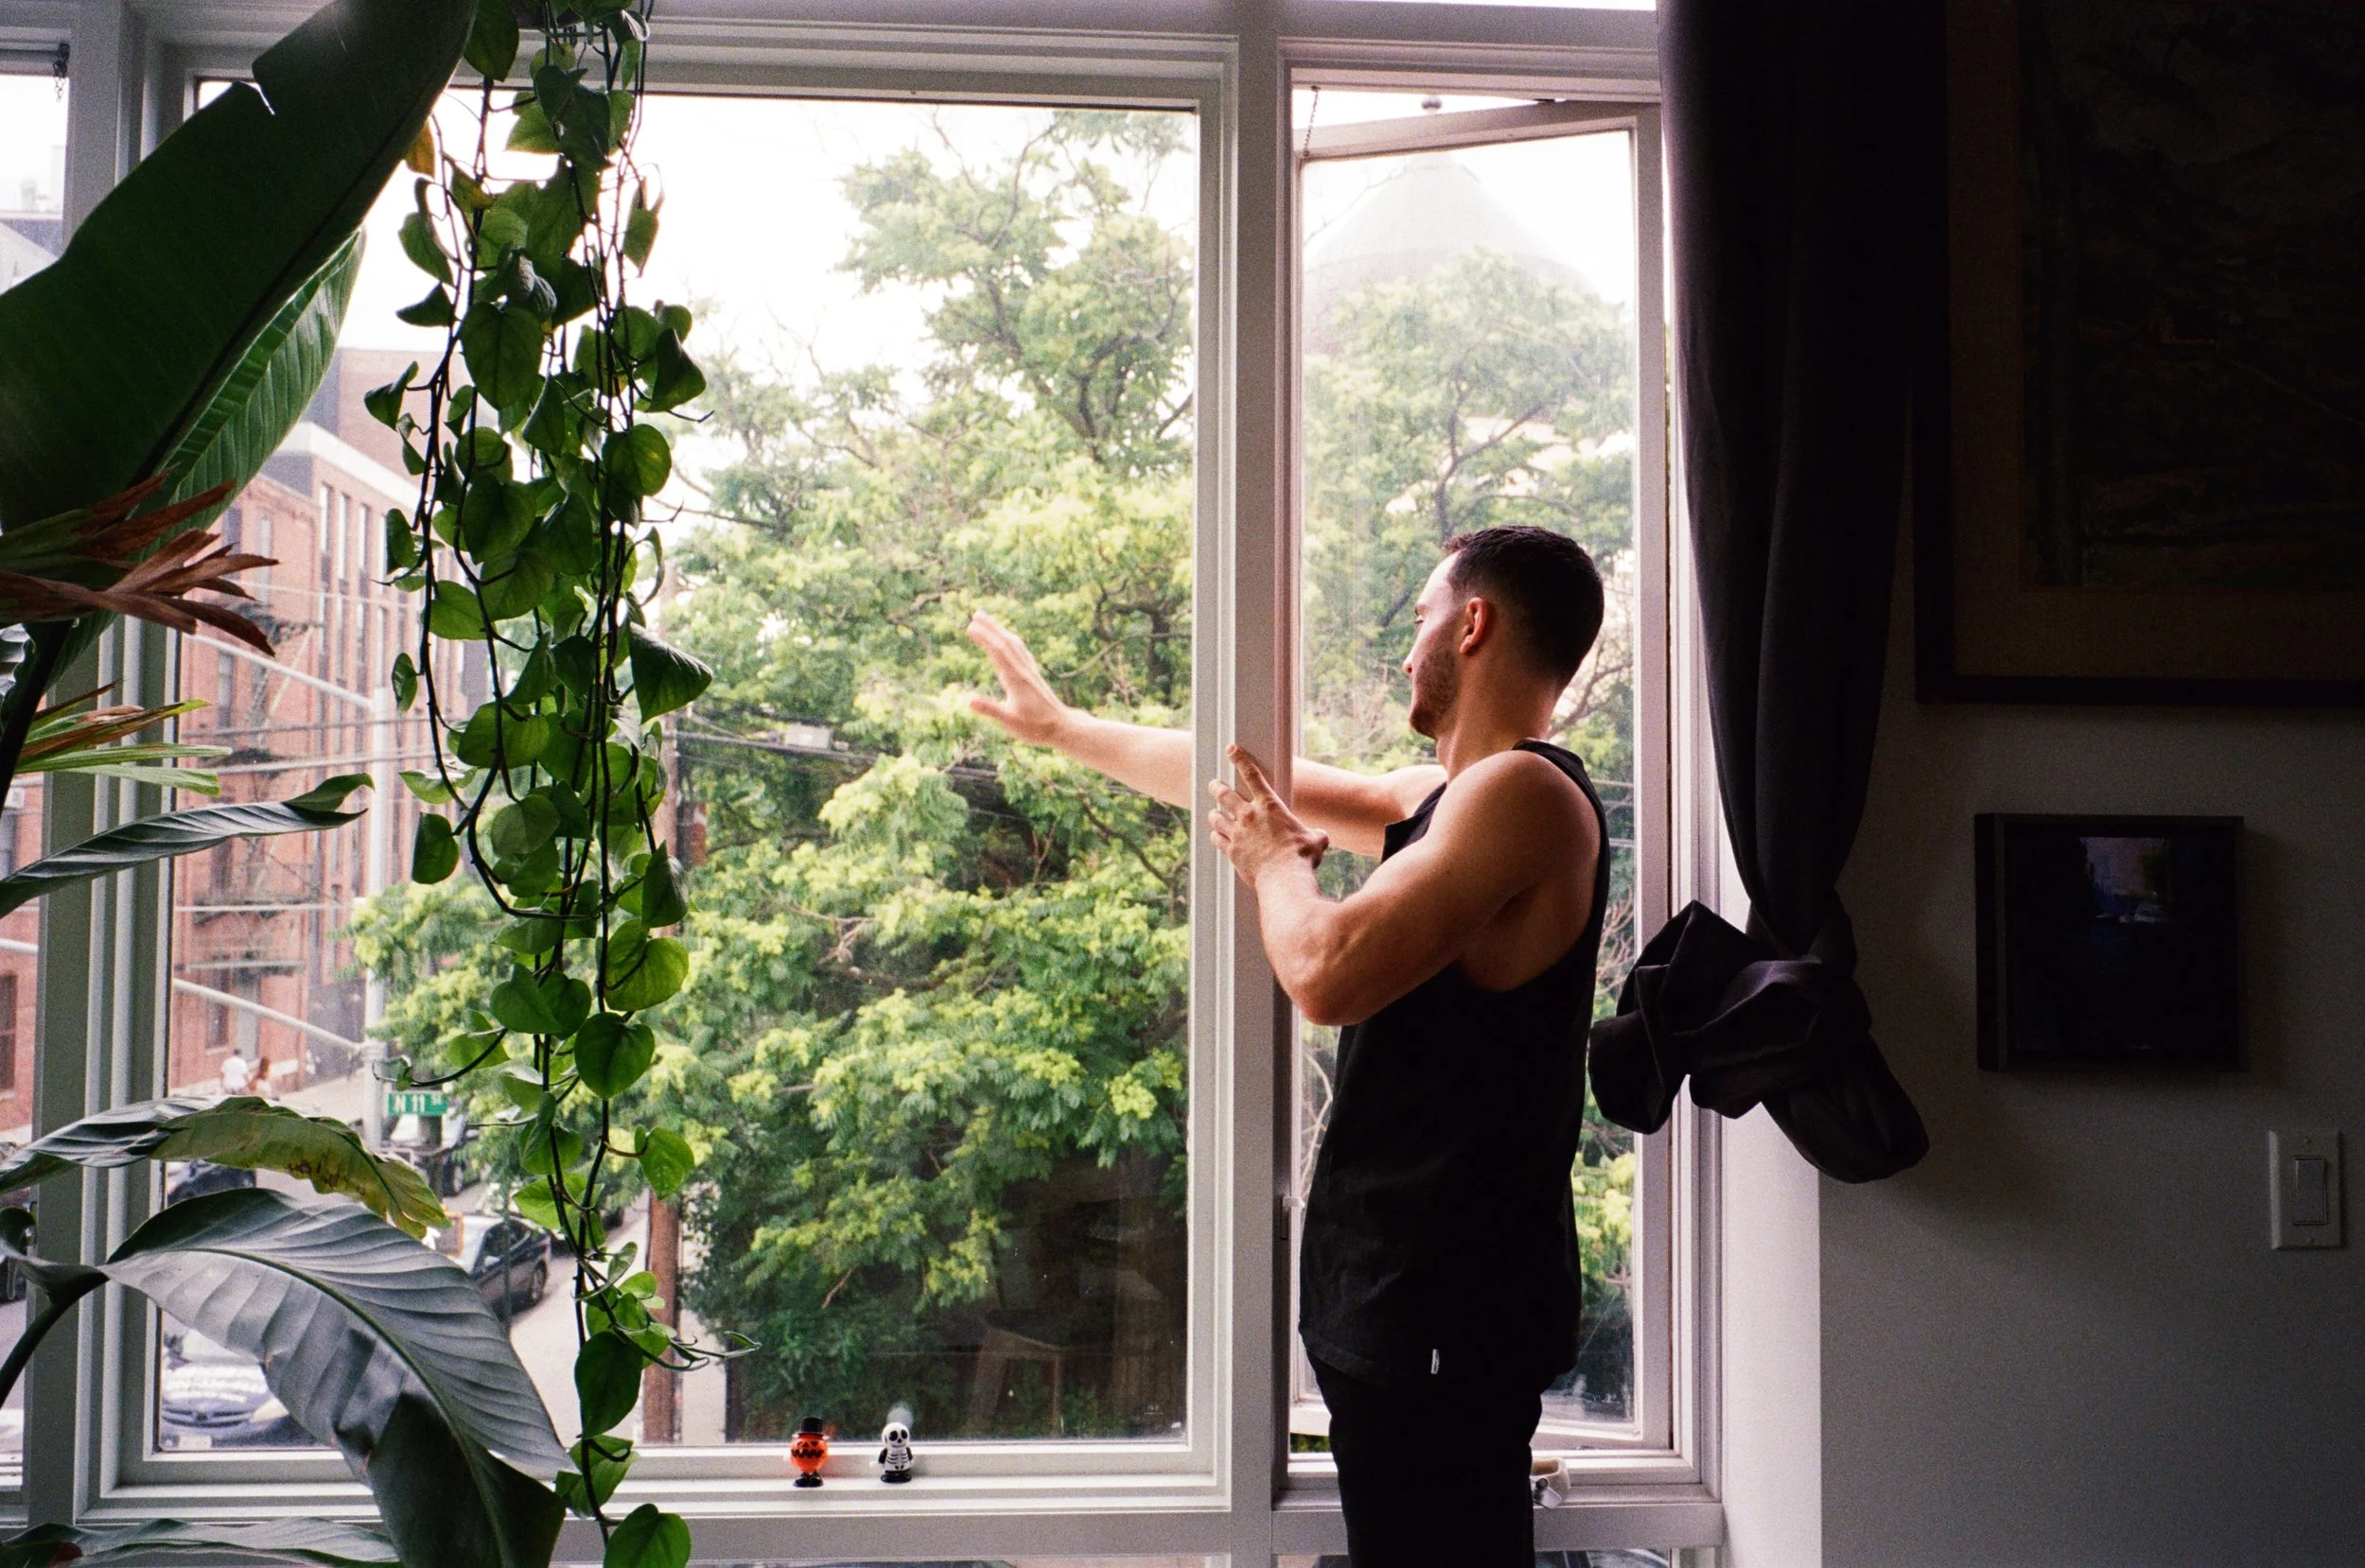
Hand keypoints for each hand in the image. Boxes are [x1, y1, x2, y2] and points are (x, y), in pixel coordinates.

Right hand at [966, 611, 1070, 745]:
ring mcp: (1030, 672)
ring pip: (1015, 645)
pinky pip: (1021, 651)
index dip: (984, 638)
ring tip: (988, 621)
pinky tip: (1010, 640)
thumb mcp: (1010, 723)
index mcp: (1016, 680)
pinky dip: (1012, 640)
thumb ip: (990, 710)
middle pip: (1006, 643)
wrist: (1063, 727)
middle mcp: (1023, 671)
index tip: (970, 626)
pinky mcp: (1034, 675)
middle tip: (975, 613)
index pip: (998, 653)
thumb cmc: (1036, 728)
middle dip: (991, 627)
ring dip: (1000, 631)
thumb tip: (969, 700)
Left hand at [1209, 745, 1327, 884]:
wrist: (1284, 878)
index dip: (1239, 759)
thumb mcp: (1315, 840)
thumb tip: (1320, 837)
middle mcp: (1249, 816)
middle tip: (1214, 784)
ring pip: (1217, 816)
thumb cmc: (1301, 857)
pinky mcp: (1231, 851)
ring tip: (1214, 812)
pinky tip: (1216, 835)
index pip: (1252, 775)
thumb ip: (1315, 834)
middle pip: (1225, 794)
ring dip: (1214, 813)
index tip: (1231, 750)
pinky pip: (1216, 838)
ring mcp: (1237, 833)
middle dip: (1217, 787)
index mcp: (1269, 806)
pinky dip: (1215, 835)